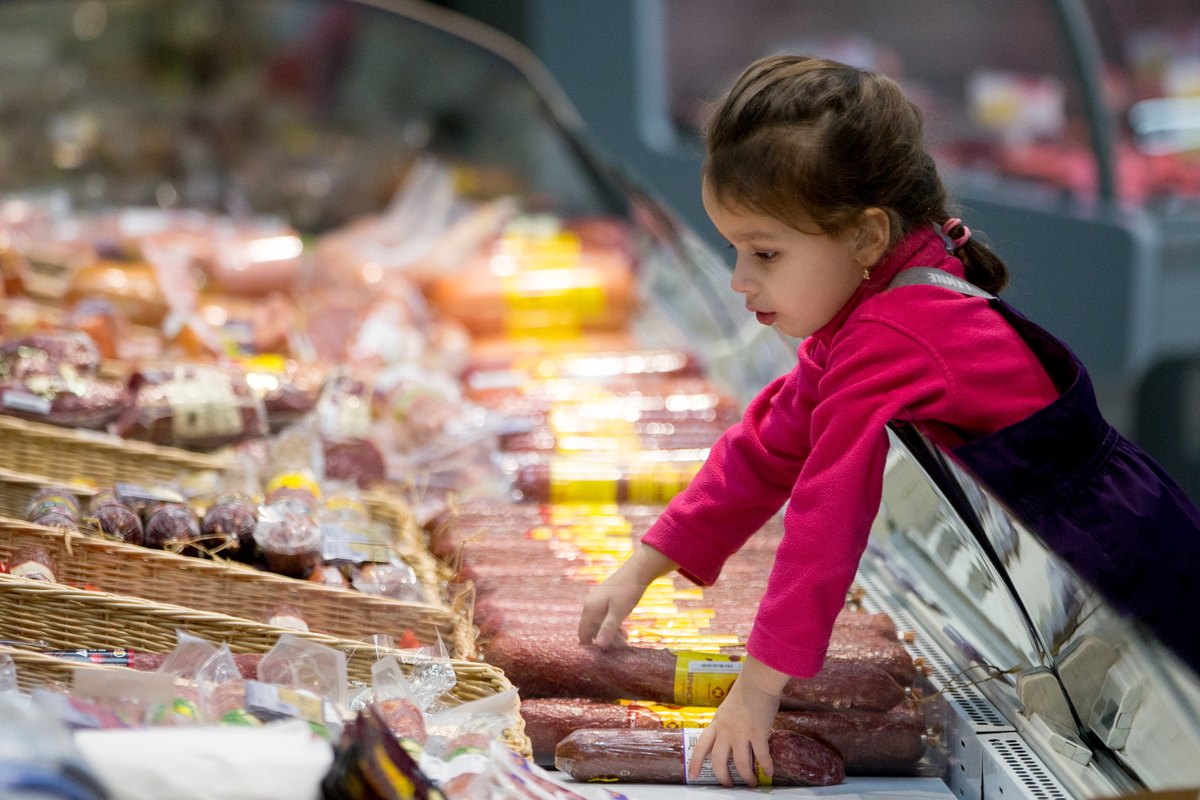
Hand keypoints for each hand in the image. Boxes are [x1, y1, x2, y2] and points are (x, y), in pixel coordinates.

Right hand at [579, 544, 676, 647]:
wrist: (637, 571)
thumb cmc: (628, 591)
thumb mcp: (619, 612)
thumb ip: (608, 629)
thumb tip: (599, 646)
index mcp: (590, 608)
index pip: (583, 634)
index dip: (590, 648)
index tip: (602, 658)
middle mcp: (589, 605)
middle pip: (592, 630)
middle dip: (604, 642)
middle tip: (619, 652)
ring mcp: (596, 601)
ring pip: (599, 624)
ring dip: (610, 635)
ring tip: (625, 644)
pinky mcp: (604, 600)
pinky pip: (604, 617)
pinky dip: (612, 626)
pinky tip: (624, 632)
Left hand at [686, 657, 787, 787]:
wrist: (757, 682)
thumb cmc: (745, 690)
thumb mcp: (727, 708)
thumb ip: (726, 722)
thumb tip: (730, 734)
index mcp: (716, 724)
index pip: (701, 746)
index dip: (695, 762)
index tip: (693, 775)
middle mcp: (726, 731)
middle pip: (718, 760)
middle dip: (722, 776)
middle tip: (727, 785)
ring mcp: (741, 734)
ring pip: (740, 764)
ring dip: (746, 777)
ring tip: (751, 784)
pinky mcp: (758, 734)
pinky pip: (761, 756)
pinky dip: (766, 767)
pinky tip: (769, 772)